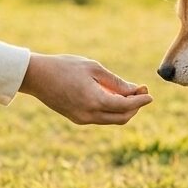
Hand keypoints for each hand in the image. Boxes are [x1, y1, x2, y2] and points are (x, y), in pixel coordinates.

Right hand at [19, 54, 153, 124]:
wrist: (37, 76)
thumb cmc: (65, 66)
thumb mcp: (93, 68)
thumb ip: (116, 82)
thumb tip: (135, 90)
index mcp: (94, 100)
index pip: (126, 106)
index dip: (140, 101)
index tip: (150, 95)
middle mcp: (89, 115)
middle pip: (122, 118)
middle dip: (135, 107)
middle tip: (141, 93)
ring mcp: (82, 119)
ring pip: (112, 120)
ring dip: (124, 110)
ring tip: (130, 93)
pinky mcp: (76, 119)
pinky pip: (101, 118)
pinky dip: (111, 110)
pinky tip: (113, 96)